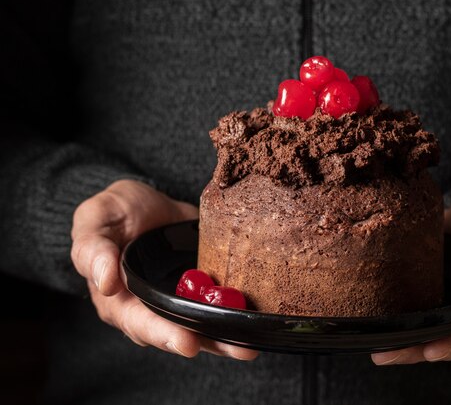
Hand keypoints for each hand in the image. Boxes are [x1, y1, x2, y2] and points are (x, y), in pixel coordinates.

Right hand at [71, 179, 257, 360]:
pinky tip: (257, 318)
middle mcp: (152, 308)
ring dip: (228, 338)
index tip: (187, 343)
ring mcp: (180, 300)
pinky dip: (237, 313)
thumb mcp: (95, 220)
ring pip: (203, 326)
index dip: (163, 334)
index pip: (140, 323)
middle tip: (235, 348)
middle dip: (207, 341)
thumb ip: (93, 248)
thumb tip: (104, 281)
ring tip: (251, 345)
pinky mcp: (204, 288)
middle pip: (178, 332)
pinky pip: (219, 306)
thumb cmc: (114, 213)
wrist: (146, 201)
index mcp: (120, 299)